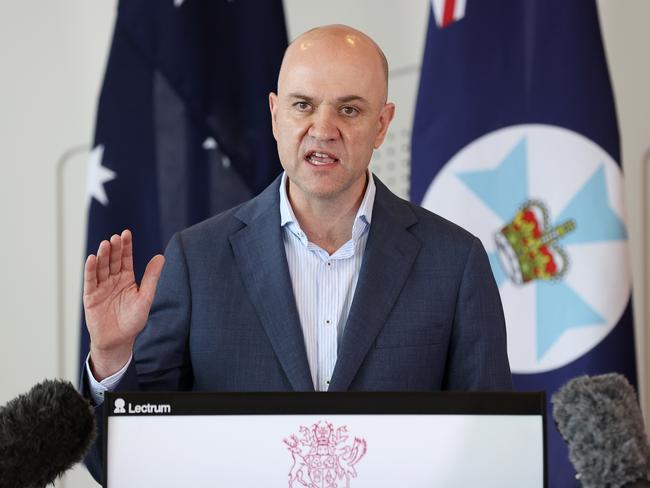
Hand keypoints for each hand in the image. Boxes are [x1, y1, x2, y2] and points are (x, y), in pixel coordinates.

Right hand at [83, 229, 163, 379]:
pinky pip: (90, 281)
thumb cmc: (133, 320)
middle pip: (113, 261)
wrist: (118, 341)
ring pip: (101, 268)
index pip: (126, 259)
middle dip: (114, 249)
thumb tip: (161, 257)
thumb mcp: (146, 297)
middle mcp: (113, 280)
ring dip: (102, 256)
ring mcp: (101, 287)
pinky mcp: (91, 296)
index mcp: (127, 279)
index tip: (126, 233)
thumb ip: (151, 278)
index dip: (126, 246)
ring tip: (105, 244)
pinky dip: (91, 270)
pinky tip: (92, 259)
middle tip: (115, 238)